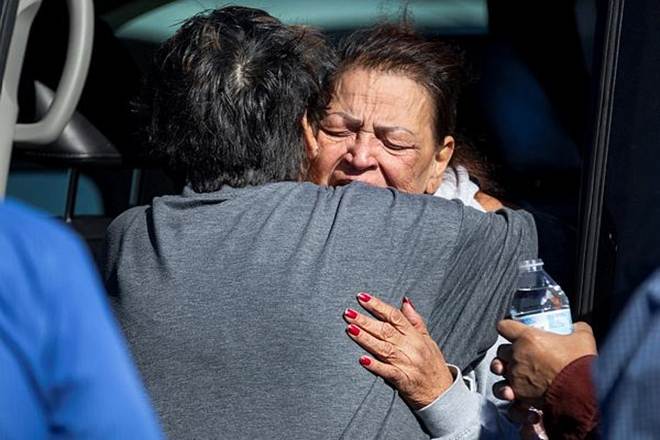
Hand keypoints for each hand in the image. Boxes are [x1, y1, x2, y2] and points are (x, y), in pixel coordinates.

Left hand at [343, 292, 452, 409]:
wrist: (443, 394)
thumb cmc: (433, 365)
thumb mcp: (428, 339)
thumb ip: (415, 320)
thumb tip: (405, 301)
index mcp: (415, 336)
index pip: (394, 316)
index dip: (377, 305)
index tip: (362, 297)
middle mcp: (411, 347)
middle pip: (385, 330)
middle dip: (365, 320)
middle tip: (348, 313)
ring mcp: (406, 363)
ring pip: (383, 348)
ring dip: (365, 338)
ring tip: (350, 329)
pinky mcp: (403, 380)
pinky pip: (387, 371)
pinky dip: (375, 366)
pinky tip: (362, 359)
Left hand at [490, 320, 596, 405]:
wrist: (583, 393)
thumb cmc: (581, 365)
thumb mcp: (583, 338)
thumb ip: (576, 329)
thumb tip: (575, 328)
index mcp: (528, 338)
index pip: (505, 326)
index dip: (508, 328)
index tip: (514, 331)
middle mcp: (517, 356)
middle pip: (501, 350)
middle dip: (509, 352)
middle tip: (522, 355)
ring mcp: (516, 375)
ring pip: (498, 370)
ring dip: (503, 370)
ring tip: (512, 372)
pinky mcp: (519, 394)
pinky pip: (504, 392)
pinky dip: (507, 392)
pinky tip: (513, 392)